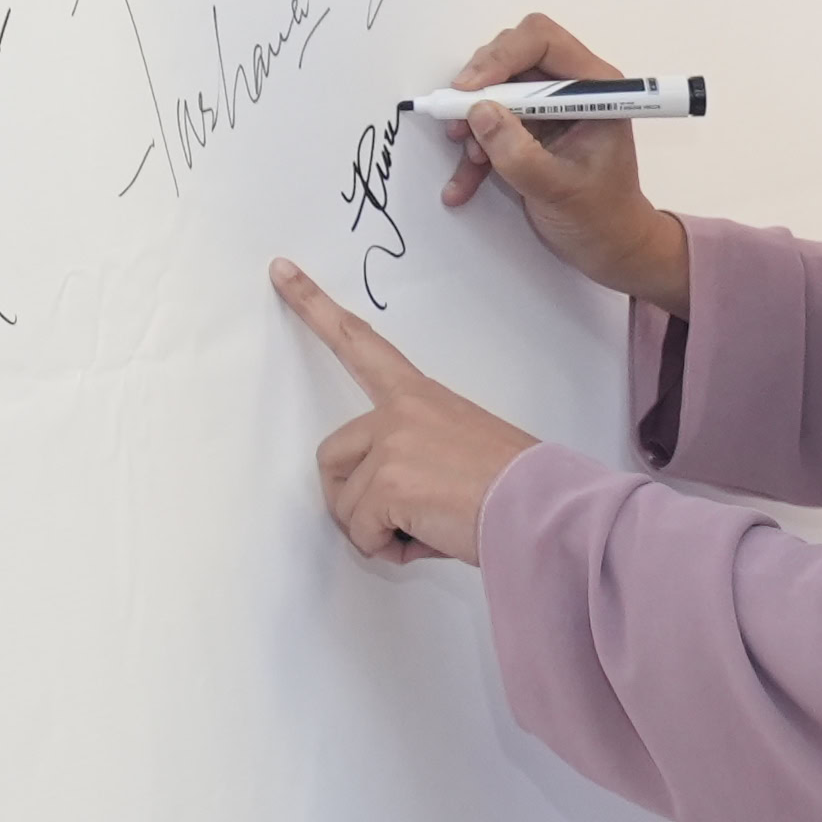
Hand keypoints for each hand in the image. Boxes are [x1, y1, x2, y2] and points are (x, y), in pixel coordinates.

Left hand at [276, 264, 536, 563]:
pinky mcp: (386, 483)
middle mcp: (398, 411)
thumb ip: (416, 454)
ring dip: (378, 530)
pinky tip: (430, 540)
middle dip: (353, 500)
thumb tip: (392, 504)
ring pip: (345, 504)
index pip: (360, 342)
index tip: (280, 271)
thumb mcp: (462, 448)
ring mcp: (390, 444)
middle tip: (398, 520)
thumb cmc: (513, 487)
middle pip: (331, 458)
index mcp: (418, 395)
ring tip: (429, 528)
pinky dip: (390, 550)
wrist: (542, 507)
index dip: (314, 306)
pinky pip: (363, 533)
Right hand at [426, 13, 688, 312]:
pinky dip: (473, 154)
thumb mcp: (558, 189)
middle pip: (512, 57)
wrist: (610, 250)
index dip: (501, 56)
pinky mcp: (528, 131)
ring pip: (495, 91)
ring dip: (472, 123)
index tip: (469, 90)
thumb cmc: (601, 219)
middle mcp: (570, 89)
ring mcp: (547, 109)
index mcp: (594, 87)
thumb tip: (479, 112)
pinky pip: (490, 126)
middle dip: (480, 89)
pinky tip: (461, 188)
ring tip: (470, 160)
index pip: (542, 41)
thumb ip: (518, 153)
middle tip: (458, 122)